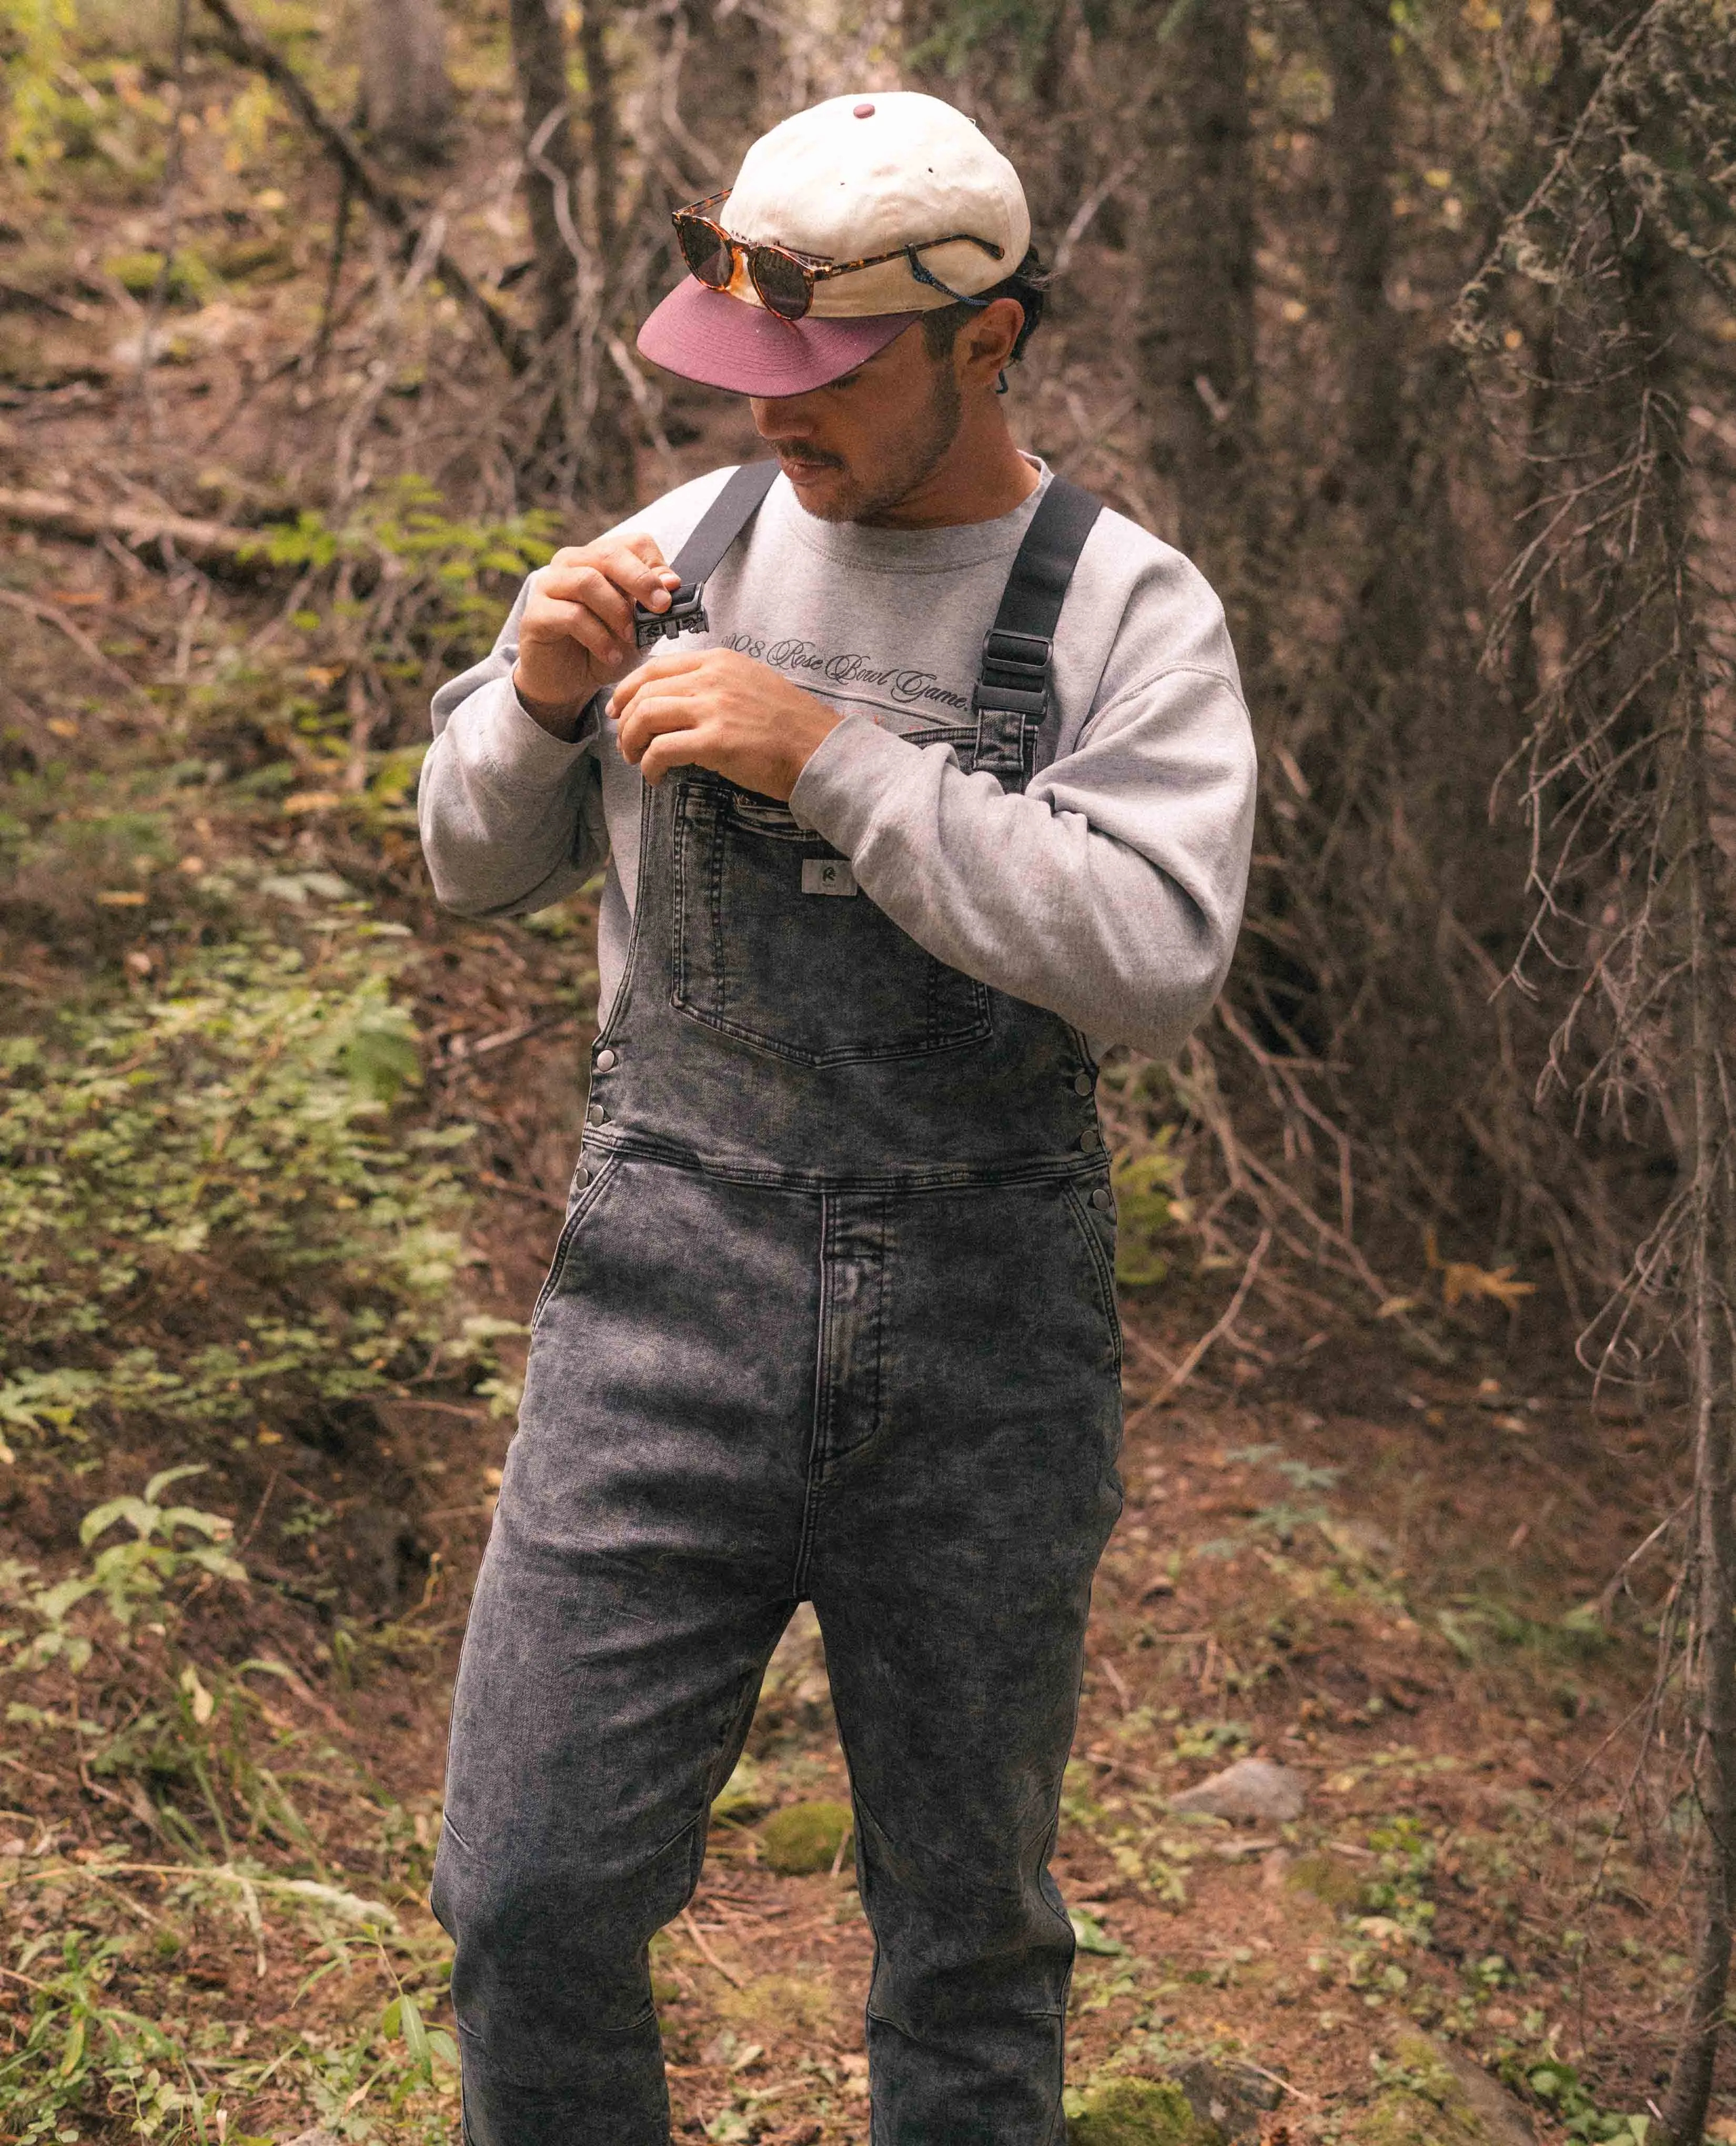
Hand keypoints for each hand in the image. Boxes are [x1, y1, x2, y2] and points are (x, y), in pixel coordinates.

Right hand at [512, 533, 680, 735]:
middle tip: (661, 607)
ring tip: (630, 638)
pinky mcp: (535, 614)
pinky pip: (571, 615)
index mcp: (600, 558)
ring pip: (587, 581)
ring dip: (617, 611)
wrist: (567, 682)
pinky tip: (611, 655)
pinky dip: (598, 637)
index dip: (656, 565)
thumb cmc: (603, 648)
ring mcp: (549, 586)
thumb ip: (651, 604)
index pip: (634, 543)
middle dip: (641, 580)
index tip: (671, 593)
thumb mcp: (637, 627)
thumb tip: (671, 582)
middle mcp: (572, 563)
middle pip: (609, 554)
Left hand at [611, 648, 842, 801]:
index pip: (656, 667)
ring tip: (636, 760)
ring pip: (646, 717)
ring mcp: (713, 708)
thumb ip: (715, 684)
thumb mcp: (750, 684)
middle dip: (626, 720)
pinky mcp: (715, 741)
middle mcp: (712, 678)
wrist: (820, 749)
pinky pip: (662, 750)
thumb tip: (678, 700)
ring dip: (632, 742)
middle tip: (625, 743)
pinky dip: (650, 765)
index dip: (629, 689)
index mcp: (719, 661)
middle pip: (644, 691)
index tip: (620, 709)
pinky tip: (656, 776)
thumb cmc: (789, 726)